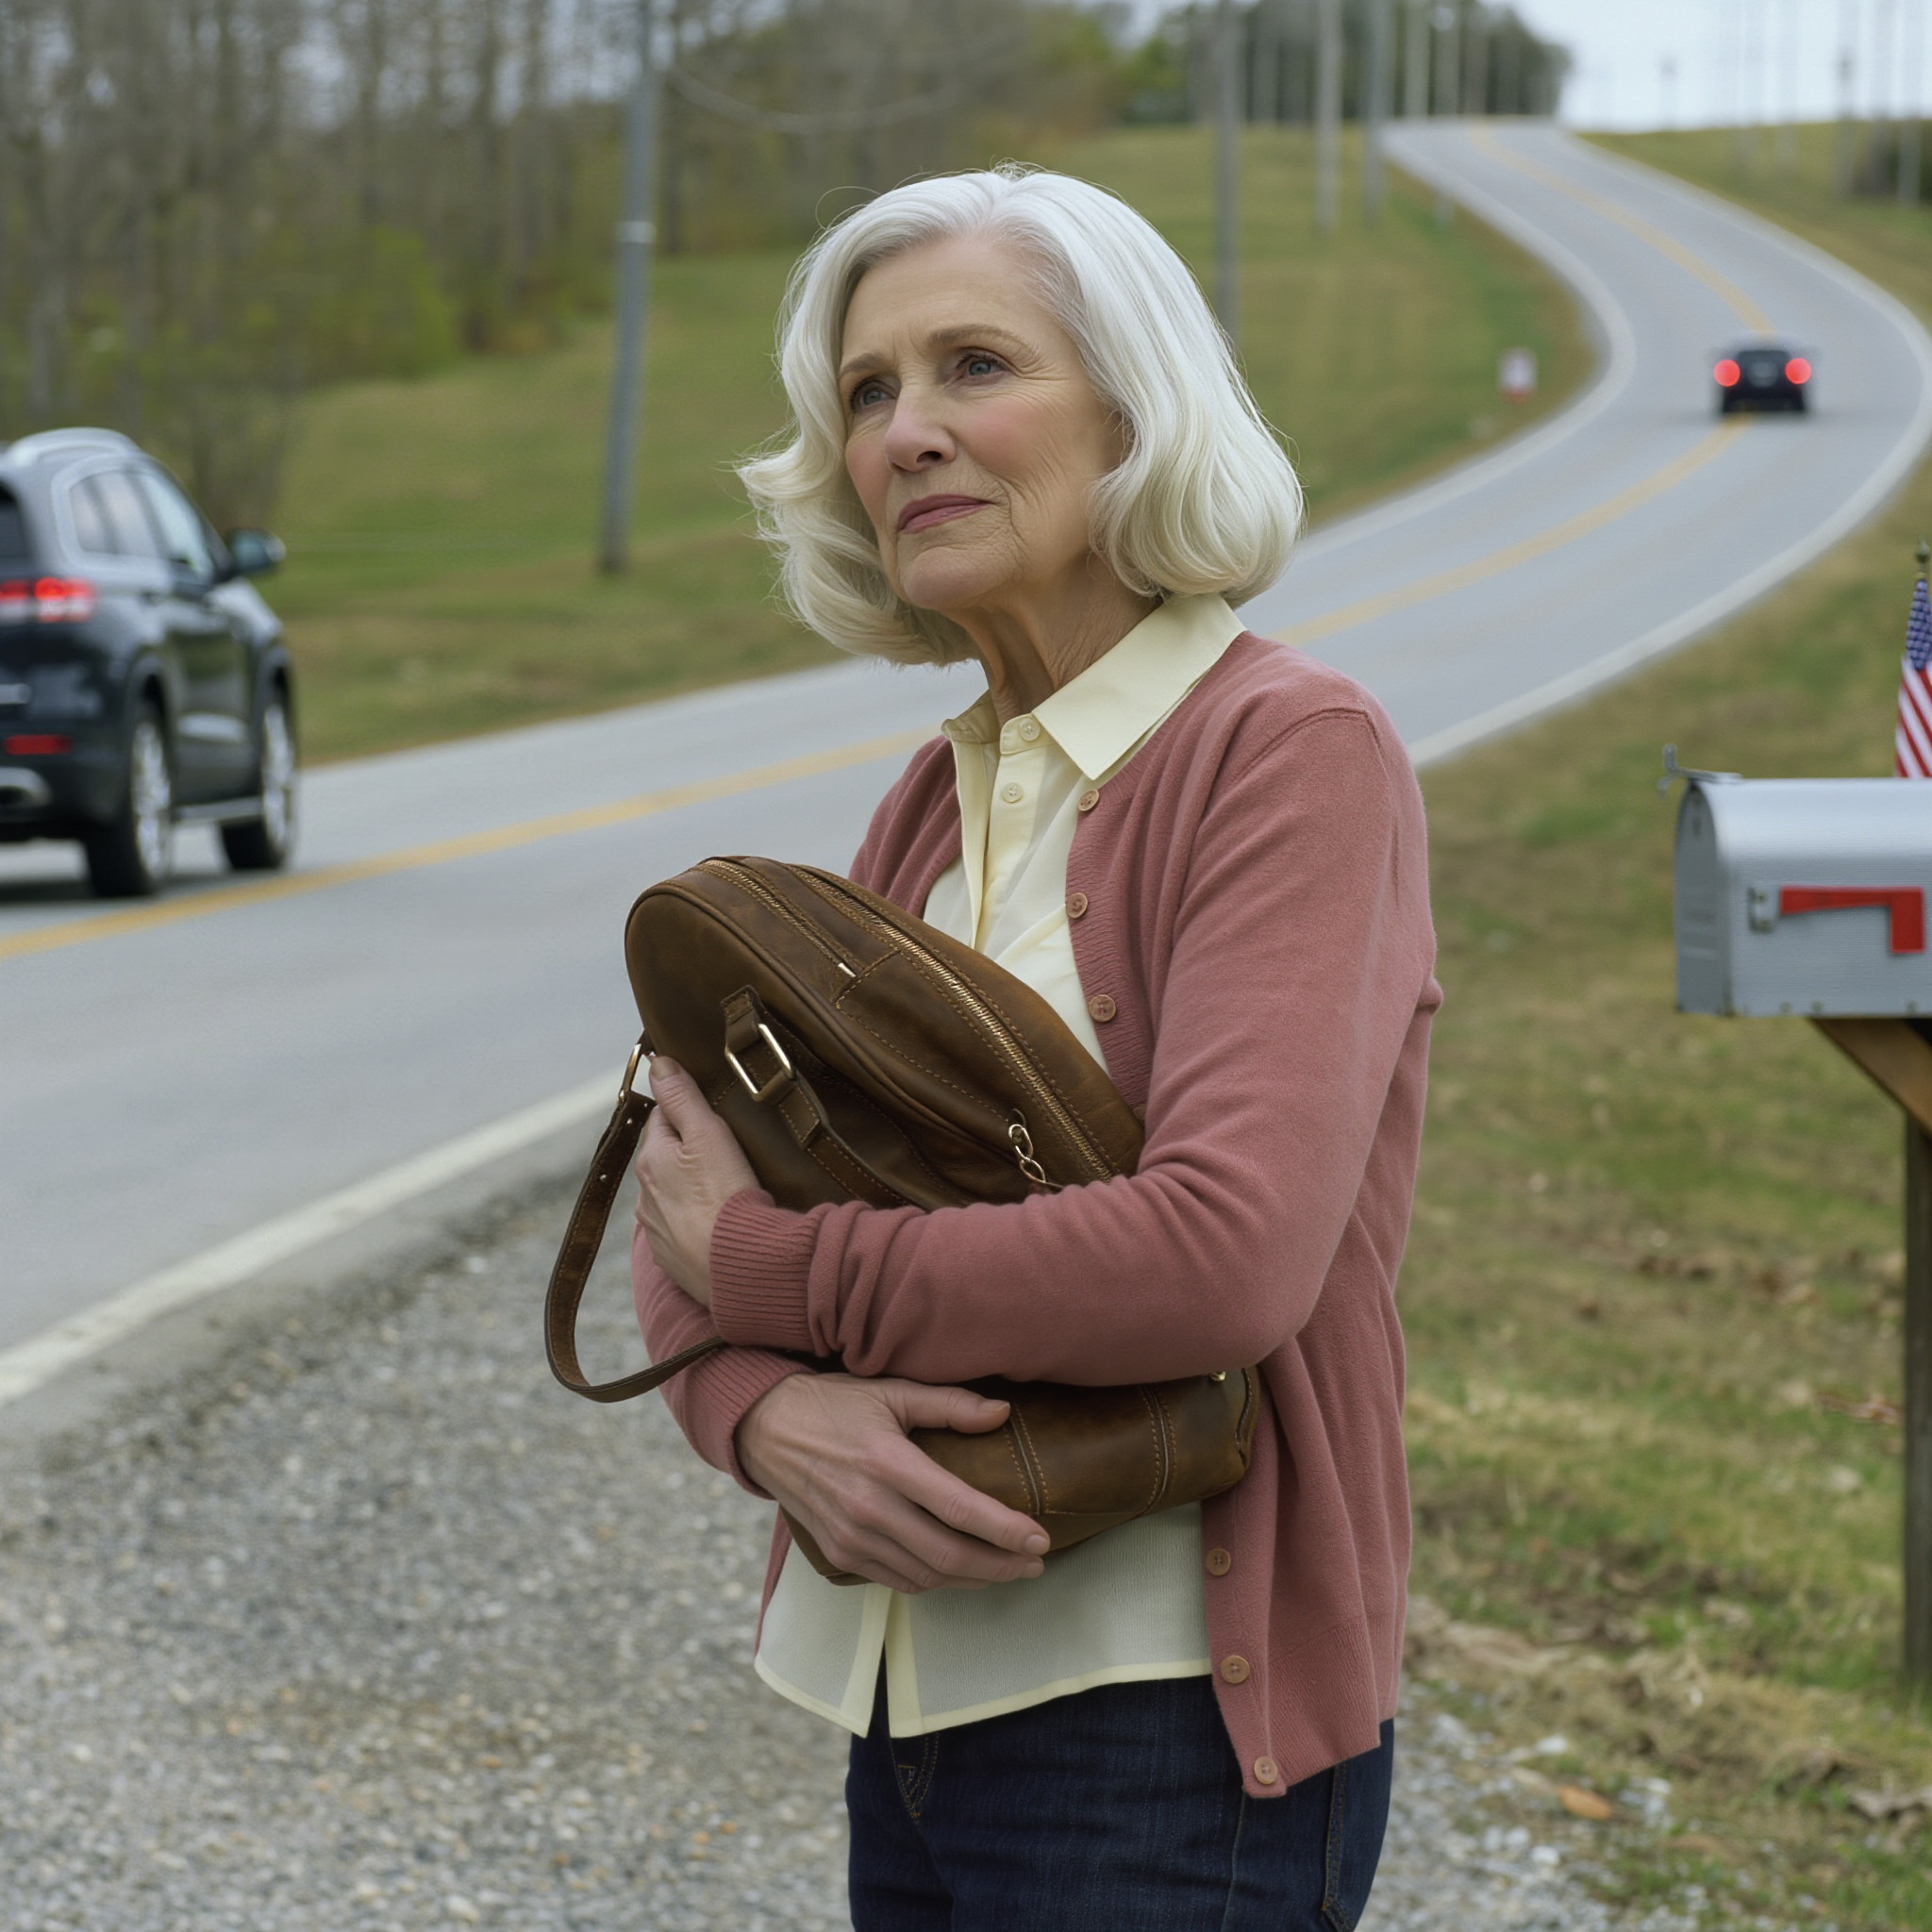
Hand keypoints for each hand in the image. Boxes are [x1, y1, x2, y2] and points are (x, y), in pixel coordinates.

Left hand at [635, 1057, 757, 1307]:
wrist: (738, 1268)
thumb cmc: (726, 1196)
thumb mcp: (708, 1133)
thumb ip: (682, 1096)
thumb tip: (657, 1062)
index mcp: (651, 1160)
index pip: (663, 1119)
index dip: (687, 1111)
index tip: (711, 1113)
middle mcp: (645, 1196)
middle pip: (665, 1159)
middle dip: (687, 1152)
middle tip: (724, 1151)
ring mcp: (657, 1231)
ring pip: (671, 1196)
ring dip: (689, 1190)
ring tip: (724, 1190)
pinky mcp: (672, 1259)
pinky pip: (680, 1231)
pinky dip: (695, 1224)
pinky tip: (718, 1225)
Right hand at [737, 1374, 1049, 1593]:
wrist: (764, 1428)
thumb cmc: (833, 1404)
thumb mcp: (891, 1391)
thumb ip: (950, 1404)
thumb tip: (1002, 1412)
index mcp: (887, 1463)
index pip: (960, 1508)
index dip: (1006, 1530)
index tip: (1040, 1538)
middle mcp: (869, 1507)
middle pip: (949, 1555)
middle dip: (1001, 1566)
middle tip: (1035, 1564)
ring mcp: (851, 1536)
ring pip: (927, 1576)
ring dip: (973, 1580)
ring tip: (1007, 1569)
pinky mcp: (839, 1553)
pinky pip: (898, 1580)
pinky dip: (935, 1582)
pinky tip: (959, 1571)